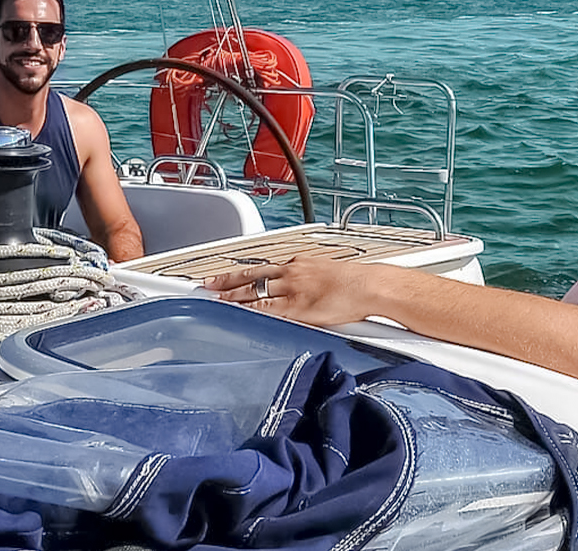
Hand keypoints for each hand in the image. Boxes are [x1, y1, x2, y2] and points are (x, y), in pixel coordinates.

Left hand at [203, 256, 388, 326]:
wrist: (369, 286)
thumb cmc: (354, 283)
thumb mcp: (323, 273)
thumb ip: (305, 281)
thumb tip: (294, 291)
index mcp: (298, 264)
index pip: (261, 268)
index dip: (239, 274)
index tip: (223, 278)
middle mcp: (291, 273)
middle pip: (251, 276)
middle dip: (227, 281)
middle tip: (208, 284)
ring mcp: (293, 289)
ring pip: (256, 291)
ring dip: (233, 295)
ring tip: (215, 299)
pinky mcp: (299, 307)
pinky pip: (269, 308)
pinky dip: (252, 309)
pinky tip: (239, 312)